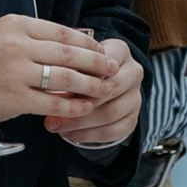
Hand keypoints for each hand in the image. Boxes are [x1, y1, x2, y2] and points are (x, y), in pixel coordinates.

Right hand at [0, 12, 117, 126]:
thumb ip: (30, 36)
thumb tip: (72, 41)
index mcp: (16, 25)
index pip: (61, 32)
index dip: (87, 42)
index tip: (101, 49)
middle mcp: (17, 45)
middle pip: (68, 54)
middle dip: (96, 62)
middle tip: (112, 69)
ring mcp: (16, 72)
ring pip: (65, 78)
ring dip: (91, 84)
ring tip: (105, 88)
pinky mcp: (15, 98)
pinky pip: (53, 102)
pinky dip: (73, 106)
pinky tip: (85, 108)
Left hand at [44, 34, 142, 152]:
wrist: (98, 83)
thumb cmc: (81, 68)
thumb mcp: (75, 61)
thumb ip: (69, 69)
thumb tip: (51, 91)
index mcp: (120, 51)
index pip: (104, 63)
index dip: (81, 76)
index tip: (56, 85)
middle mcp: (133, 72)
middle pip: (111, 88)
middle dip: (80, 101)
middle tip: (54, 109)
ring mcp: (135, 97)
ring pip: (111, 113)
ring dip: (80, 122)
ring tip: (55, 124)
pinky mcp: (132, 119)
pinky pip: (113, 132)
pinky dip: (88, 135)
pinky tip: (68, 133)